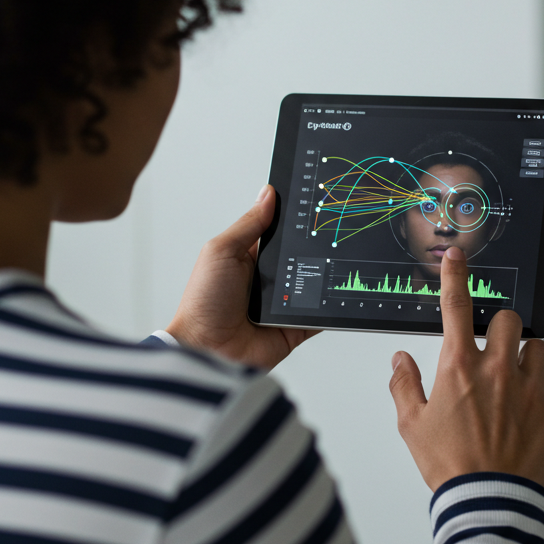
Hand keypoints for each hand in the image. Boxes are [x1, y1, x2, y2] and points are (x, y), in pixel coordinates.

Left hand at [166, 185, 319, 370]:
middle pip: (301, 256)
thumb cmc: (203, 303)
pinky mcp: (295, 326)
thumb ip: (248, 224)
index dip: (294, 219)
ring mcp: (283, 303)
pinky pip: (320, 315)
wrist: (207, 350)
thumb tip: (268, 193)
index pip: (280, 232)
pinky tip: (340, 292)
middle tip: (329, 233)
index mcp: (251, 257)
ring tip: (337, 259)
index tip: (313, 202)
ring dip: (323, 275)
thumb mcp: (221, 251)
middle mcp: (269, 279)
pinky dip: (332, 306)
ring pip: (315, 282)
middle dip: (313, 247)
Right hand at [388, 245, 543, 489]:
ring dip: (530, 355)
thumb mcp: (413, 425)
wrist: (487, 501)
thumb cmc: (450, 465)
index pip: (455, 306)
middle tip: (494, 350)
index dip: (455, 276)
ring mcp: (529, 387)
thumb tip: (400, 360)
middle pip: (507, 319)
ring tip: (520, 376)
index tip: (457, 259)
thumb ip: (405, 385)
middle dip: (499, 328)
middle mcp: (496, 369)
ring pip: (539, 345)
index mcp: (458, 367)